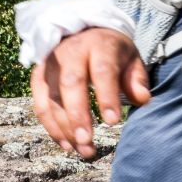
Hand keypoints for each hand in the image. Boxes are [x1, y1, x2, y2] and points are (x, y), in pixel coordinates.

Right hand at [31, 27, 150, 158]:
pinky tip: (67, 144)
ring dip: (64, 127)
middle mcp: (71, 52)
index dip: (106, 96)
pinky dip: (51, 127)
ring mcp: (51, 64)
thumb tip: (143, 100)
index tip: (113, 122)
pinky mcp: (38, 77)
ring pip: (52, 97)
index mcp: (99, 45)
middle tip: (88, 141)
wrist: (82, 31)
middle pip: (70, 83)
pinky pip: (40, 104)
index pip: (102, 70)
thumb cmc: (111, 52)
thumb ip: (136, 79)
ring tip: (82, 150)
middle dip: (78, 115)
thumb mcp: (131, 58)